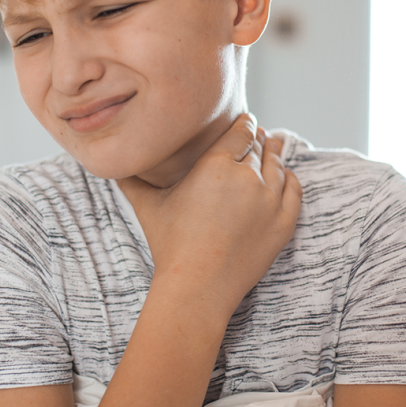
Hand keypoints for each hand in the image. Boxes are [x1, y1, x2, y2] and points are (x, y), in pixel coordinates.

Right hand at [118, 113, 302, 315]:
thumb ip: (132, 180)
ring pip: (278, 165)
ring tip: (271, 147)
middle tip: (256, 134)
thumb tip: (112, 164)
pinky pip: (293, 189)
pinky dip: (289, 179)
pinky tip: (284, 175)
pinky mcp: (283, 223)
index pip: (240, 131)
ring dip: (274, 154)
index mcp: (216, 165)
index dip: (244, 123)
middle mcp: (247, 177)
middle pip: (259, 146)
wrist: (198, 286)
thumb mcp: (148, 206)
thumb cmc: (170, 245)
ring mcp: (269, 201)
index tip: (245, 120)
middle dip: (257, 138)